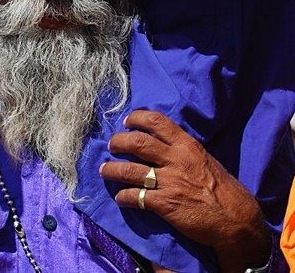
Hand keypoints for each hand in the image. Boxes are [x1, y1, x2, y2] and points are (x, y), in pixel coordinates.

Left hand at [99, 110, 270, 272]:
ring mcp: (169, 181)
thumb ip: (183, 150)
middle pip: (137, 142)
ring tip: (104, 170)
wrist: (235, 219)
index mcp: (187, 145)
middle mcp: (175, 159)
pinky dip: (123, 196)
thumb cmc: (223, 189)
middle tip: (112, 145)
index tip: (127, 121)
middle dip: (118, 142)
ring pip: (130, 170)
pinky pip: (136, 197)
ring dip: (113, 170)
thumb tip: (163, 144)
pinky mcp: (164, 204)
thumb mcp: (204, 159)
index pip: (157, 121)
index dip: (137, 118)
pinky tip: (120, 198)